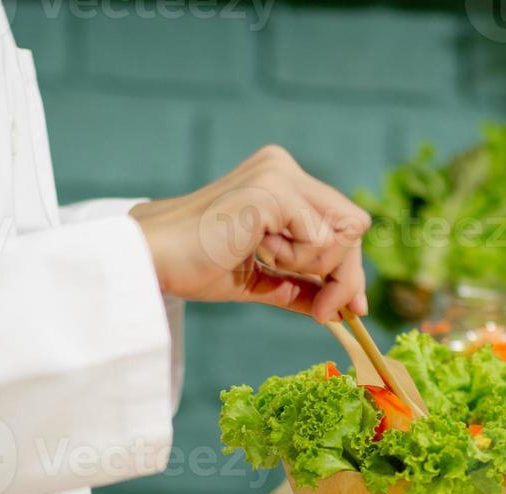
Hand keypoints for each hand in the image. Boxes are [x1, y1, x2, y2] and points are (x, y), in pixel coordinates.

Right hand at [129, 146, 370, 322]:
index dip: (349, 267)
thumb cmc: (193, 266)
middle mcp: (282, 167)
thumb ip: (299, 286)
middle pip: (353, 224)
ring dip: (312, 267)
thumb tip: (340, 309)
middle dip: (346, 276)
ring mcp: (279, 174)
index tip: (347, 309)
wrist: (153, 260)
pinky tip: (257, 251)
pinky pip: (320, 240)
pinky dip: (297, 261)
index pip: (340, 222)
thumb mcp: (259, 280)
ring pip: (345, 232)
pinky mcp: (275, 190)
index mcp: (277, 180)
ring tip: (263, 260)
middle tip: (329, 314)